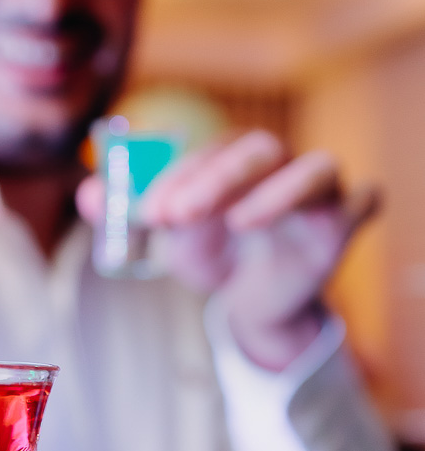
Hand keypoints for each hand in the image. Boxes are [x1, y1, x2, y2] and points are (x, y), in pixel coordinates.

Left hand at [77, 131, 378, 369]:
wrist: (248, 301)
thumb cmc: (211, 252)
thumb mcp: (166, 237)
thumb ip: (125, 214)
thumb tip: (86, 195)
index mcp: (230, 158)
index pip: (207, 153)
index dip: (176, 179)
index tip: (146, 214)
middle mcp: (275, 166)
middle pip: (259, 149)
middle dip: (216, 178)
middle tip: (177, 215)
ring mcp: (314, 193)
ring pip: (315, 169)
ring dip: (281, 190)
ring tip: (242, 222)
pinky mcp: (342, 224)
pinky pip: (364, 202)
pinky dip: (356, 204)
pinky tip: (334, 224)